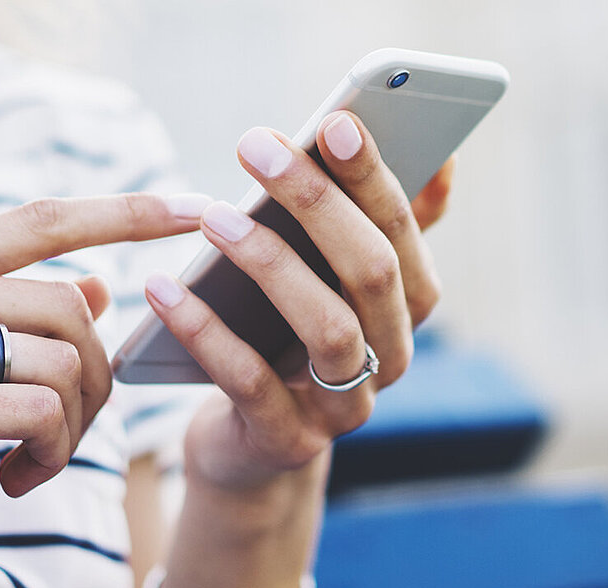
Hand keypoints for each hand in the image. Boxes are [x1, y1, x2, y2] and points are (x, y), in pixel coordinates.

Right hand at [0, 194, 198, 587]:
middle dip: (94, 374)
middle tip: (67, 429)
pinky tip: (12, 482)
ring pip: (63, 358)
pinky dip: (49, 455)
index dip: (123, 212)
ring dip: (71, 426)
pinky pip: (43, 410)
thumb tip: (95, 284)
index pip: (38, 220)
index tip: (192, 208)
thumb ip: (4, 317)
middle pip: (66, 302)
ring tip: (31, 462)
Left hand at [145, 112, 452, 489]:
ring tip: (214, 217)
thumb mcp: (333, 283)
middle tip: (256, 145)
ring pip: (328, 328)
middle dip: (316, 202)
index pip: (401, 230)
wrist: (250, 446)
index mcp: (407, 304)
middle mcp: (391, 355)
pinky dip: (205, 331)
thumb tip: (444, 156)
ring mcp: (345, 406)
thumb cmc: (286, 339)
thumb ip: (376, 224)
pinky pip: (249, 381)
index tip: (333, 120)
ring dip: (270, 263)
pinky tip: (163, 288)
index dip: (370, 175)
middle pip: (372, 272)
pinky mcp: (288, 440)